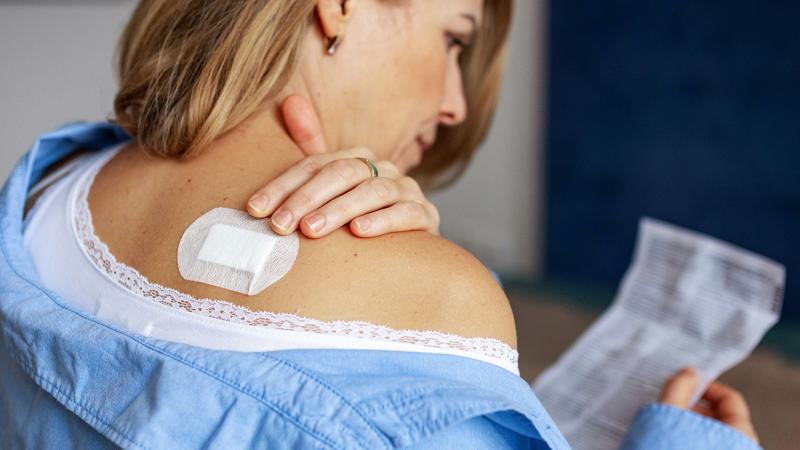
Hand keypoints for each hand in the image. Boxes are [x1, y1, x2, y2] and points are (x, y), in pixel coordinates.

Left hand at [246, 95, 439, 237]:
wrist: (409, 254)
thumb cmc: (359, 222)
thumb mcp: (331, 192)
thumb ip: (311, 150)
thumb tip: (290, 102)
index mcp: (358, 160)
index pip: (315, 164)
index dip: (284, 186)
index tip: (256, 209)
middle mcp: (384, 169)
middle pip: (343, 173)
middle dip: (307, 198)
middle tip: (280, 224)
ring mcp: (408, 191)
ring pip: (373, 191)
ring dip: (339, 210)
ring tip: (311, 229)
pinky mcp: (427, 217)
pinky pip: (407, 213)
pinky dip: (383, 221)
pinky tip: (359, 231)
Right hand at [659, 367, 758, 443]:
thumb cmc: (674, 448)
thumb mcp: (671, 413)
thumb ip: (679, 387)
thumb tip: (688, 372)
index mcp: (741, 433)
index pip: (731, 398)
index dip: (706, 386)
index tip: (686, 385)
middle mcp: (741, 445)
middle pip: (721, 415)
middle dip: (694, 406)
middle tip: (672, 405)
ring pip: (713, 432)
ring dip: (691, 423)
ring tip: (670, 425)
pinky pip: (709, 444)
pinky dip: (692, 437)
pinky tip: (673, 438)